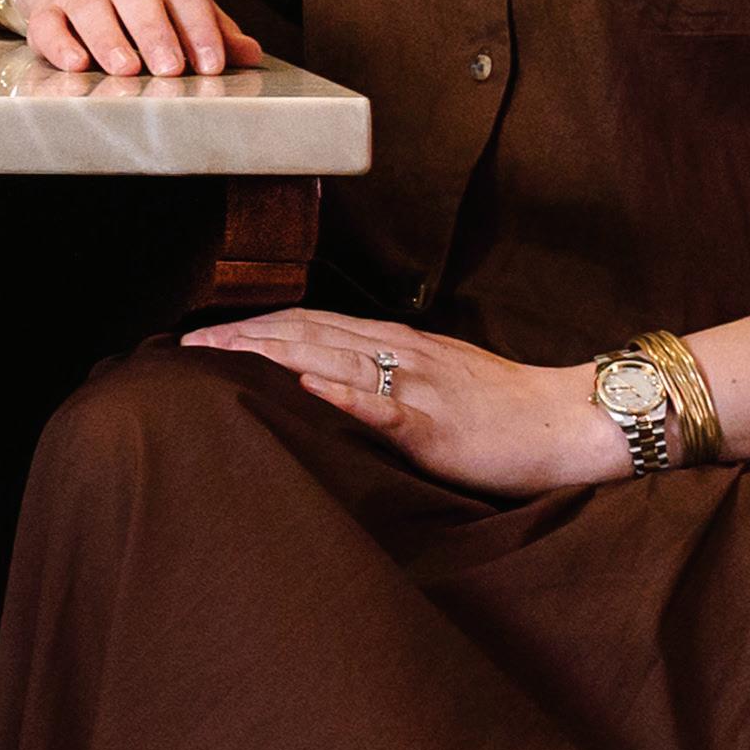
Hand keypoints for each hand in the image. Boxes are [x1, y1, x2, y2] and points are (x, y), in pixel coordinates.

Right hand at [11, 0, 260, 76]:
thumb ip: (212, 28)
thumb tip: (252, 54)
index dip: (200, 27)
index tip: (213, 64)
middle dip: (155, 32)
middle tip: (170, 68)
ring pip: (91, 7)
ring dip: (108, 38)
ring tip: (125, 69)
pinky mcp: (46, 9)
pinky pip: (48, 23)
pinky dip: (59, 43)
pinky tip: (75, 63)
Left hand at [183, 310, 617, 497]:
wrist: (565, 420)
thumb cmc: (505, 411)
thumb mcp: (439, 382)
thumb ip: (389, 379)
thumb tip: (336, 386)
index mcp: (397, 344)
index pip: (310, 325)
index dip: (254, 328)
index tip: (206, 337)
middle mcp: (398, 352)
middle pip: (305, 333)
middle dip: (242, 338)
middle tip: (185, 347)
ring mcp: (415, 384)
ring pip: (330, 357)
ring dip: (268, 356)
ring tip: (217, 359)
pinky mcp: (433, 424)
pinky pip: (380, 404)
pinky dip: (339, 394)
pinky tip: (304, 388)